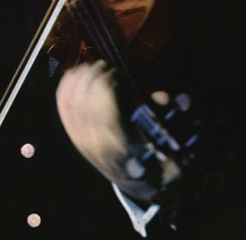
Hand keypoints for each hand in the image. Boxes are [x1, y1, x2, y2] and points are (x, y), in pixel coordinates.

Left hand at [55, 60, 179, 202]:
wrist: (137, 181)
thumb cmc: (157, 155)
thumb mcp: (173, 141)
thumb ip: (175, 118)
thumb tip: (181, 99)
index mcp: (127, 150)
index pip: (108, 119)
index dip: (105, 92)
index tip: (114, 73)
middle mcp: (101, 148)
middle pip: (85, 108)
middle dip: (91, 80)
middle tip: (103, 65)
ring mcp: (84, 143)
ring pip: (72, 106)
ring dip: (79, 81)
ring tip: (91, 67)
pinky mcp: (74, 136)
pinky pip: (64, 109)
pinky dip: (65, 88)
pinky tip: (73, 73)